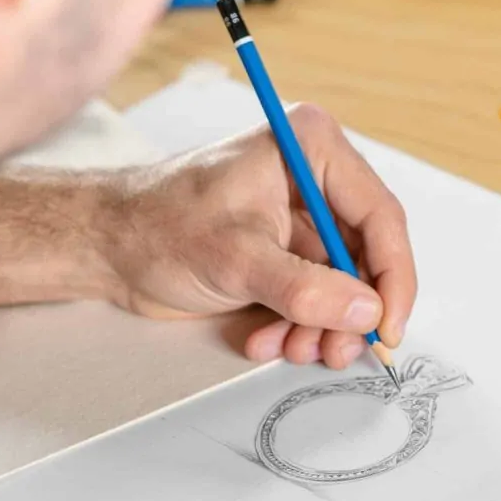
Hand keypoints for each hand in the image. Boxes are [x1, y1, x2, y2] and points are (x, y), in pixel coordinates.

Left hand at [101, 103, 415, 368]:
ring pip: (345, 284)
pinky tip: (267, 340)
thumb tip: (367, 311)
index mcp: (311, 150)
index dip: (392, 277)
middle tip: (335, 351)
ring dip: (324, 326)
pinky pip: (317, 297)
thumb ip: (304, 288)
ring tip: (292, 349)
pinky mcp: (287, 252)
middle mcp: (315, 179)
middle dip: (352, 311)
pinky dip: (300, 326)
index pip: (380, 216)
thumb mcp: (236, 258)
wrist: (107, 247)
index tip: (386, 326)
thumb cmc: (157, 226)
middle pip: (368, 255)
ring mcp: (302, 219)